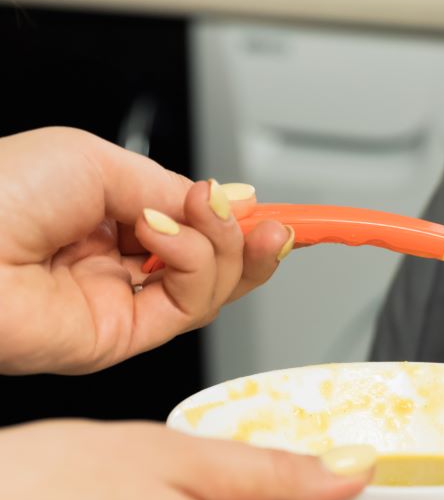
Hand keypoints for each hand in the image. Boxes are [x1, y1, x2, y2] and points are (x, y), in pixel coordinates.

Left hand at [0, 127, 291, 374]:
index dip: (244, 221)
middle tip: (257, 214)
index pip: (196, 225)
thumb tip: (235, 198)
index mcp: (112, 218)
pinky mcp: (122, 337)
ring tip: (199, 214)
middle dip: (249, 235)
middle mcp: (121, 264)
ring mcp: (122, 303)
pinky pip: (190, 306)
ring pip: (214, 286)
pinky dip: (196, 265)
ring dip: (225, 246)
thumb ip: (172, 186)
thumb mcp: (98, 162)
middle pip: (218, 262)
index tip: (287, 213)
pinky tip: (170, 238)